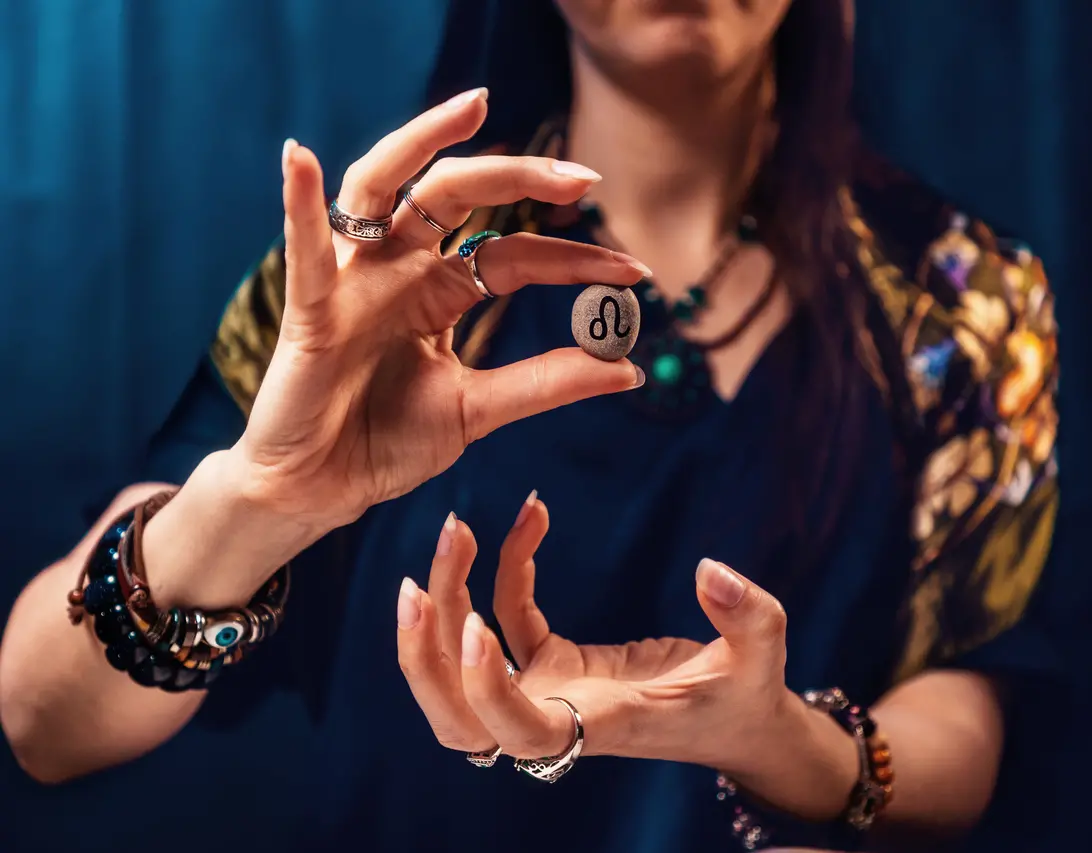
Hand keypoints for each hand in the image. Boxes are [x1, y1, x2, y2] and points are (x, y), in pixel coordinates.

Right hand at [234, 89, 646, 531]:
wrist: (322, 490)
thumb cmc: (386, 442)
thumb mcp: (480, 410)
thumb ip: (547, 383)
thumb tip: (630, 368)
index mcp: (440, 291)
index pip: (514, 253)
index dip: (575, 260)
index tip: (636, 273)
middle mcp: (399, 270)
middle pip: (456, 196)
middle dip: (520, 177)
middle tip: (585, 178)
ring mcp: (354, 281)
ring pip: (383, 188)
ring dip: (422, 141)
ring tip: (473, 107)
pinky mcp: (312, 310)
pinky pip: (306, 251)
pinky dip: (298, 202)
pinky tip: (300, 157)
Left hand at [395, 495, 797, 772]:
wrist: (735, 720)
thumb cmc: (747, 696)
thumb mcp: (764, 655)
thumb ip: (749, 615)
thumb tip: (710, 570)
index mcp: (599, 724)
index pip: (519, 733)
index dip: (485, 691)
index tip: (477, 628)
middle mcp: (558, 714)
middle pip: (456, 717)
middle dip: (423, 658)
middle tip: (416, 583)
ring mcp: (548, 688)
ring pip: (461, 671)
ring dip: (440, 612)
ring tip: (453, 532)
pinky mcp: (552, 662)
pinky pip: (508, 618)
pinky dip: (504, 570)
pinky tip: (530, 514)